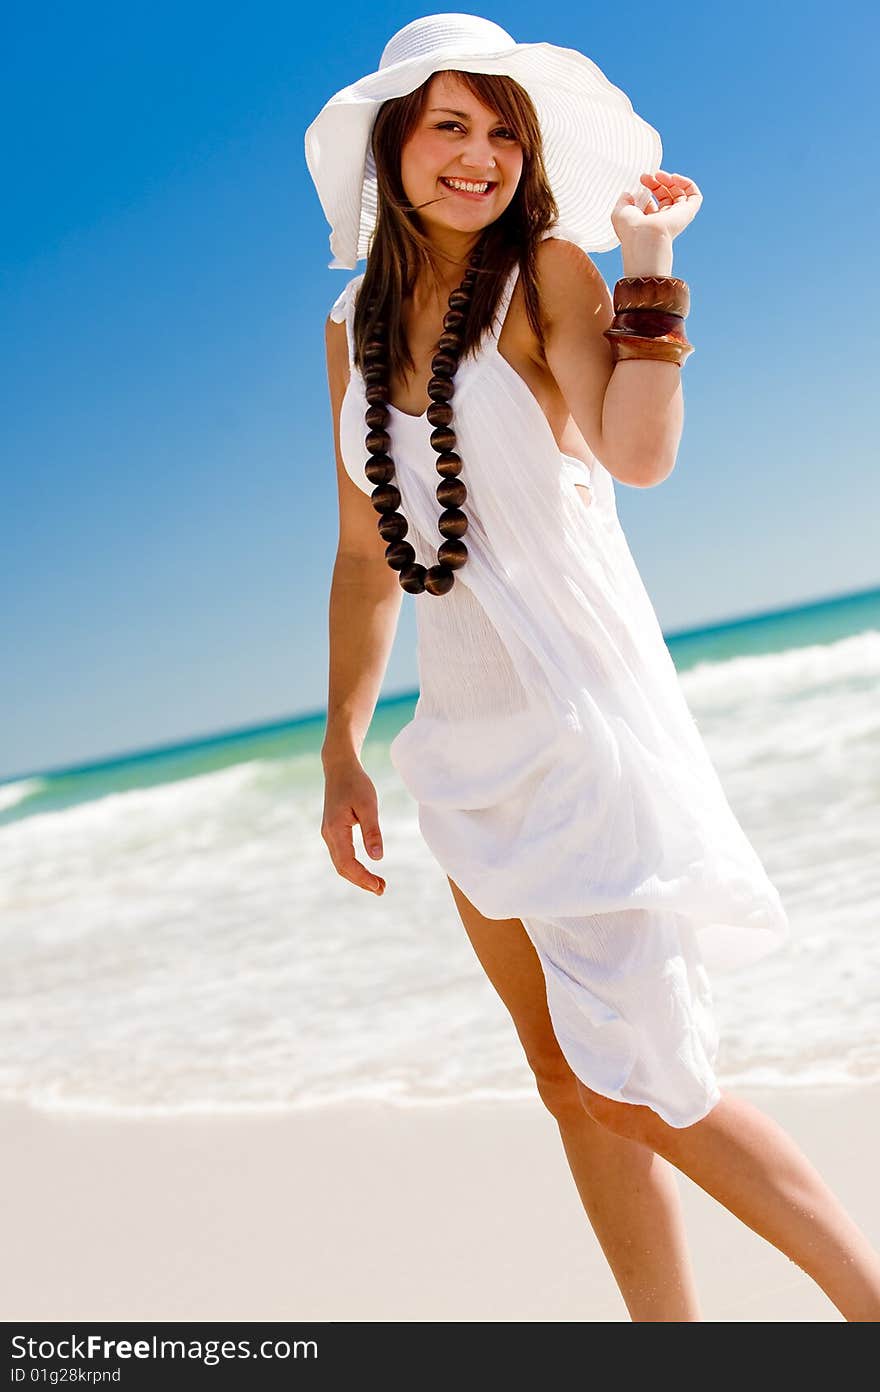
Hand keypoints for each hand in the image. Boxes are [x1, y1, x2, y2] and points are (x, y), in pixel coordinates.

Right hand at [321, 761, 385, 895]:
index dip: (363, 877)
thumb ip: (372, 832)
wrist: (339, 767)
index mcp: (336, 830)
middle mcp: (328, 835)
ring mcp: (329, 833)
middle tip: (382, 890)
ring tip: (377, 884)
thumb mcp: (368, 806)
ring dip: (357, 875)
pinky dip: (353, 866)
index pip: (348, 862)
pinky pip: (341, 855)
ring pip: (340, 863)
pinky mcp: (333, 831)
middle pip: (342, 867)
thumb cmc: (355, 784)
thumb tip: (377, 858)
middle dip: (361, 881)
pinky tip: (366, 869)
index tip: (379, 885)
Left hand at [611, 169, 702, 244]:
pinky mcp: (688, 213)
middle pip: (665, 196)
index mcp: (649, 222)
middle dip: (656, 182)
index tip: (641, 179)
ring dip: (670, 181)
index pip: (652, 202)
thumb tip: (627, 193)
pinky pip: (694, 196)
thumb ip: (623, 200)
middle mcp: (664, 220)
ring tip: (659, 174)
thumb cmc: (631, 229)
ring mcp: (677, 216)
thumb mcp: (620, 211)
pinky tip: (674, 177)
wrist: (644, 238)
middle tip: (647, 176)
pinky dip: (687, 184)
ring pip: (679, 194)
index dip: (647, 188)